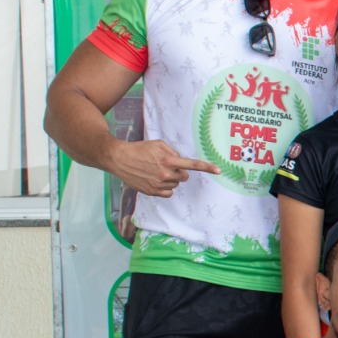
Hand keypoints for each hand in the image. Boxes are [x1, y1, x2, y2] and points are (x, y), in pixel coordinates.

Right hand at [106, 138, 220, 197]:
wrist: (118, 158)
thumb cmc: (139, 149)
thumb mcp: (158, 144)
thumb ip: (173, 152)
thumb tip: (181, 161)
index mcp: (168, 160)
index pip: (191, 165)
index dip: (206, 167)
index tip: (218, 170)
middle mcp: (165, 174)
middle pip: (184, 177)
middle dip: (179, 171)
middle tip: (166, 166)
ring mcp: (158, 184)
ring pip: (176, 184)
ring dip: (170, 179)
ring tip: (155, 171)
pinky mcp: (152, 192)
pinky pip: (168, 193)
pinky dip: (165, 187)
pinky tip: (154, 180)